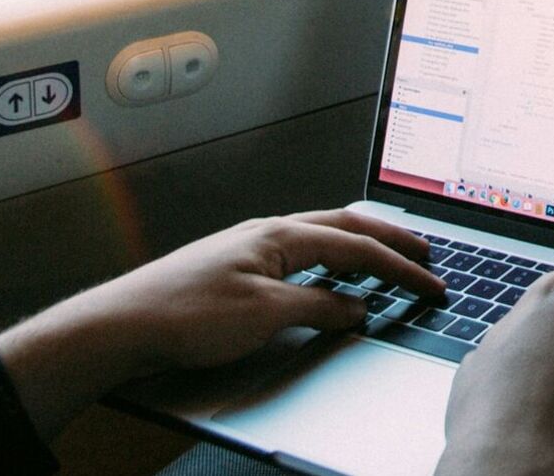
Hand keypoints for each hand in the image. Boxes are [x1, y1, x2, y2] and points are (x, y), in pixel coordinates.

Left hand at [0, 208, 443, 440]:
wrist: (121, 325)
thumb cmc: (183, 315)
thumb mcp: (264, 316)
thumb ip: (319, 307)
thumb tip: (356, 307)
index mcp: (281, 235)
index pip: (357, 247)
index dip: (400, 265)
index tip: (431, 282)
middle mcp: (268, 234)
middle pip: (344, 227)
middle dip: (389, 239)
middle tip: (425, 251)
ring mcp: (250, 249)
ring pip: (321, 238)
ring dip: (361, 246)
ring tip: (388, 258)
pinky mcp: (236, 270)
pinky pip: (299, 257)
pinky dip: (330, 263)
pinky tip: (330, 280)